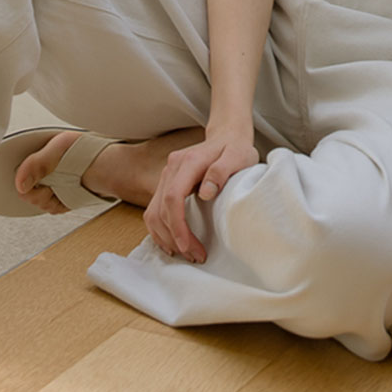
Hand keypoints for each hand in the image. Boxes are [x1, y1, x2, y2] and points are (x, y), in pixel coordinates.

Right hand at [142, 128, 258, 263]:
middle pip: (160, 209)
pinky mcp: (166, 183)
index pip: (173, 197)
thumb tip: (206, 193)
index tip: (188, 246)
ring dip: (165, 236)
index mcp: (188, 162)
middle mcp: (171, 168)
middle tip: (195, 255)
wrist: (227, 135)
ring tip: (185, 253)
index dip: (177, 225)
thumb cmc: (235, 148)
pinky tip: (173, 243)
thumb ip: (222, 171)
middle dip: (174, 237)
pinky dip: (160, 230)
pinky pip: (155, 210)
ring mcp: (166, 175)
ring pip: (153, 213)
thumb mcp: (238, 156)